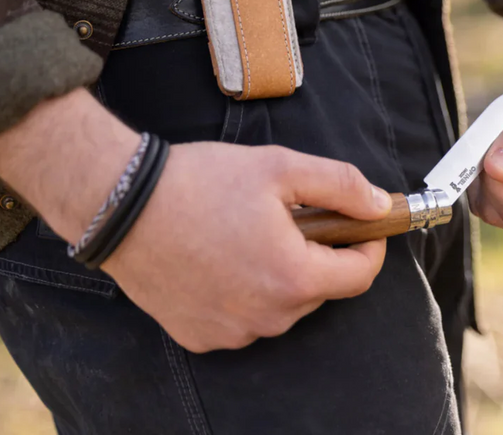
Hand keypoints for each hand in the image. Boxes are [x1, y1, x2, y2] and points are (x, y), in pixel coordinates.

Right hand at [103, 142, 389, 351]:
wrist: (122, 205)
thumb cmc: (201, 183)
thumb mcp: (280, 167)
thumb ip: (341, 185)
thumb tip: (380, 205)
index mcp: (293, 278)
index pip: (360, 275)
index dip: (369, 245)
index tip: (362, 224)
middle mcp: (266, 318)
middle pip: (320, 289)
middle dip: (319, 254)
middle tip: (293, 217)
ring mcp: (231, 333)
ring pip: (282, 305)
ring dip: (282, 273)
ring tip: (252, 233)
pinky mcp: (200, 335)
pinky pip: (243, 318)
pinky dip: (246, 291)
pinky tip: (222, 257)